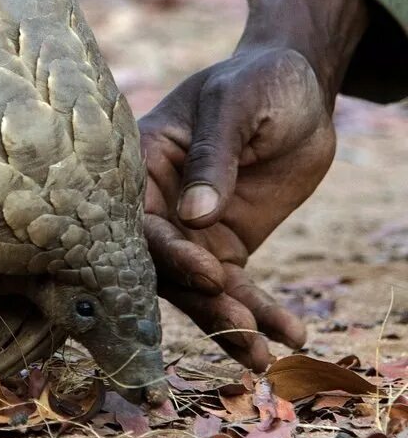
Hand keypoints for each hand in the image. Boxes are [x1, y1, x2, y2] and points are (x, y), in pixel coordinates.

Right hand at [139, 0, 369, 369]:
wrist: (298, 90)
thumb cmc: (256, 82)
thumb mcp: (234, 105)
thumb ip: (212, 156)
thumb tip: (196, 213)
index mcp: (139, 167)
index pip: (139, 220)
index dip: (168, 252)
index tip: (209, 273)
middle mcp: (155, 207)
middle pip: (163, 266)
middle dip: (200, 301)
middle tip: (240, 327)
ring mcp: (188, 233)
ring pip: (198, 290)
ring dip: (230, 323)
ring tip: (263, 355)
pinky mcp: (223, 248)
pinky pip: (236, 290)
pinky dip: (261, 315)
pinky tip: (288, 338)